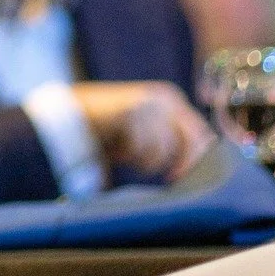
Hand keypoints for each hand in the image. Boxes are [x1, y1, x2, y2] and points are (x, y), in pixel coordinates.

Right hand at [73, 81, 214, 183]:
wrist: (71, 117)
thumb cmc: (109, 130)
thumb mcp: (147, 134)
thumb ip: (172, 140)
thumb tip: (196, 162)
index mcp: (173, 100)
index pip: (203, 134)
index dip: (197, 159)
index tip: (180, 176)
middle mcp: (167, 98)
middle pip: (193, 142)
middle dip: (180, 164)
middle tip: (168, 178)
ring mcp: (151, 102)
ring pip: (166, 148)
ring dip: (147, 160)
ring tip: (127, 156)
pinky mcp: (134, 110)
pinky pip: (144, 147)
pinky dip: (130, 155)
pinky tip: (117, 149)